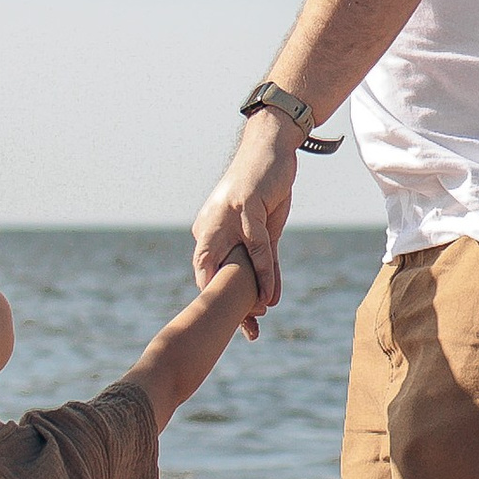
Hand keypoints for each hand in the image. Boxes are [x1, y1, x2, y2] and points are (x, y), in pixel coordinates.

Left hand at [190, 110, 300, 312]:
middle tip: (248, 331)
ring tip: (260, 316)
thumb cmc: (263, 187)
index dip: (221, 303)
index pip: (209, 274)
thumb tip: (263, 287)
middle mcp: (210, 226)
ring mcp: (225, 215)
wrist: (268, 146)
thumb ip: (258, 255)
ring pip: (235, 263)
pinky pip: (256, 245)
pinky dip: (263, 270)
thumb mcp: (260, 226)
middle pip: (216, 275)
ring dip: (249, 292)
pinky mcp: (244, 205)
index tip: (240, 326)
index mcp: (207, 232)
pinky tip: (270, 291)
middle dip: (229, 306)